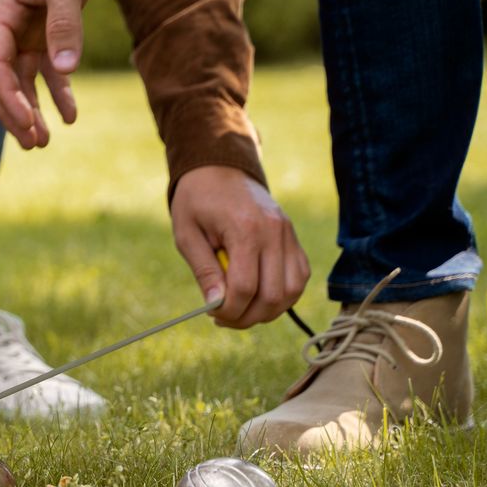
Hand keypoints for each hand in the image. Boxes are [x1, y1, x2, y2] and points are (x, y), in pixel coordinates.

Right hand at [0, 0, 106, 148]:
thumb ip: (65, 22)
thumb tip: (65, 69)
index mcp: (0, 12)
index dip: (7, 96)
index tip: (27, 122)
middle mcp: (7, 27)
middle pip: (2, 80)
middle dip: (15, 114)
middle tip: (34, 144)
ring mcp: (26, 33)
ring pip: (22, 82)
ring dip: (31, 112)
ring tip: (43, 142)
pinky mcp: (46, 35)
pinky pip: (47, 72)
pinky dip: (58, 94)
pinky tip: (70, 116)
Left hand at [171, 166, 309, 328]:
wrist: (219, 168)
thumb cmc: (197, 201)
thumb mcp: (187, 235)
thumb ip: (204, 271)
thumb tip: (216, 306)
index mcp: (245, 229)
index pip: (245, 287)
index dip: (230, 311)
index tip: (213, 315)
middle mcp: (274, 232)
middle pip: (273, 295)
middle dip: (248, 317)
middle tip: (226, 318)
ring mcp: (288, 234)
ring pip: (292, 291)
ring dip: (268, 311)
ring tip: (242, 309)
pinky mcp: (293, 237)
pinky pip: (299, 276)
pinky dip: (283, 295)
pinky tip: (258, 295)